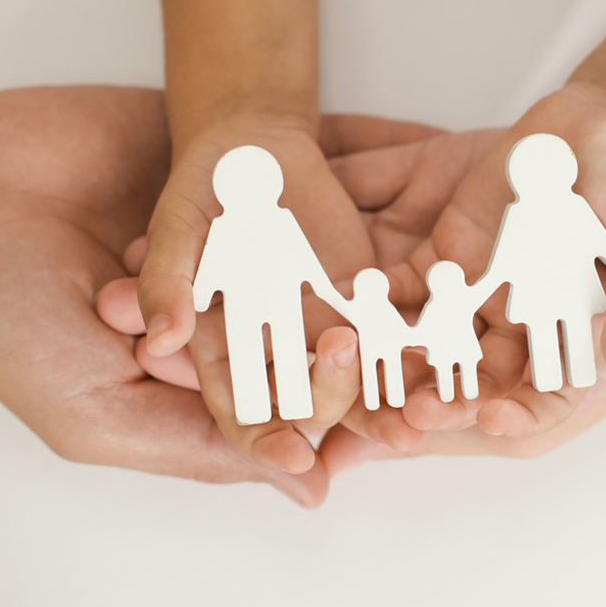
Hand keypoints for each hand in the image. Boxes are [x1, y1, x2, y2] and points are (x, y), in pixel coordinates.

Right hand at [0, 87, 328, 505]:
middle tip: (349, 343)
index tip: (348, 413)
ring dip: (335, 280)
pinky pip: (275, 198)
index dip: (318, 408)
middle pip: (302, 338)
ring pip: (300, 267)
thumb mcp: (99, 412)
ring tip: (365, 291)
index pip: (280, 406)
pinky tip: (345, 208)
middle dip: (332, 349)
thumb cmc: (6, 319)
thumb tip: (309, 490)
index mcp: (189, 381)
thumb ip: (204, 446)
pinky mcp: (212, 184)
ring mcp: (216, 246)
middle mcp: (211, 316)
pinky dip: (307, 207)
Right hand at [98, 125, 502, 450]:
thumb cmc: (202, 192)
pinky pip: (390, 333)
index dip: (264, 441)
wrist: (257, 150)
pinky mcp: (363, 299)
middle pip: (309, 404)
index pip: (241, 414)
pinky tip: (443, 362)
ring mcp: (322, 328)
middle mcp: (276, 353)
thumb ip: (167, 282)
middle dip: (338, 412)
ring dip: (387, 407)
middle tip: (359, 397)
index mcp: (222, 351)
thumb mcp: (175, 232)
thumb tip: (161, 339)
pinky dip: (413, 350)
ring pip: (358, 383)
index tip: (294, 456)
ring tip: (419, 421)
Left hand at [385, 83, 605, 440]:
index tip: (495, 420)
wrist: (604, 128)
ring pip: (434, 345)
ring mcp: (478, 295)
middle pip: (479, 383)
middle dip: (448, 401)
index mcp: (572, 340)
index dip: (522, 414)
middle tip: (414, 414)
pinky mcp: (444, 257)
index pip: (546, 397)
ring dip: (403, 365)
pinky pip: (406, 289)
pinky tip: (349, 313)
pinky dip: (379, 305)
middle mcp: (520, 328)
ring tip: (372, 378)